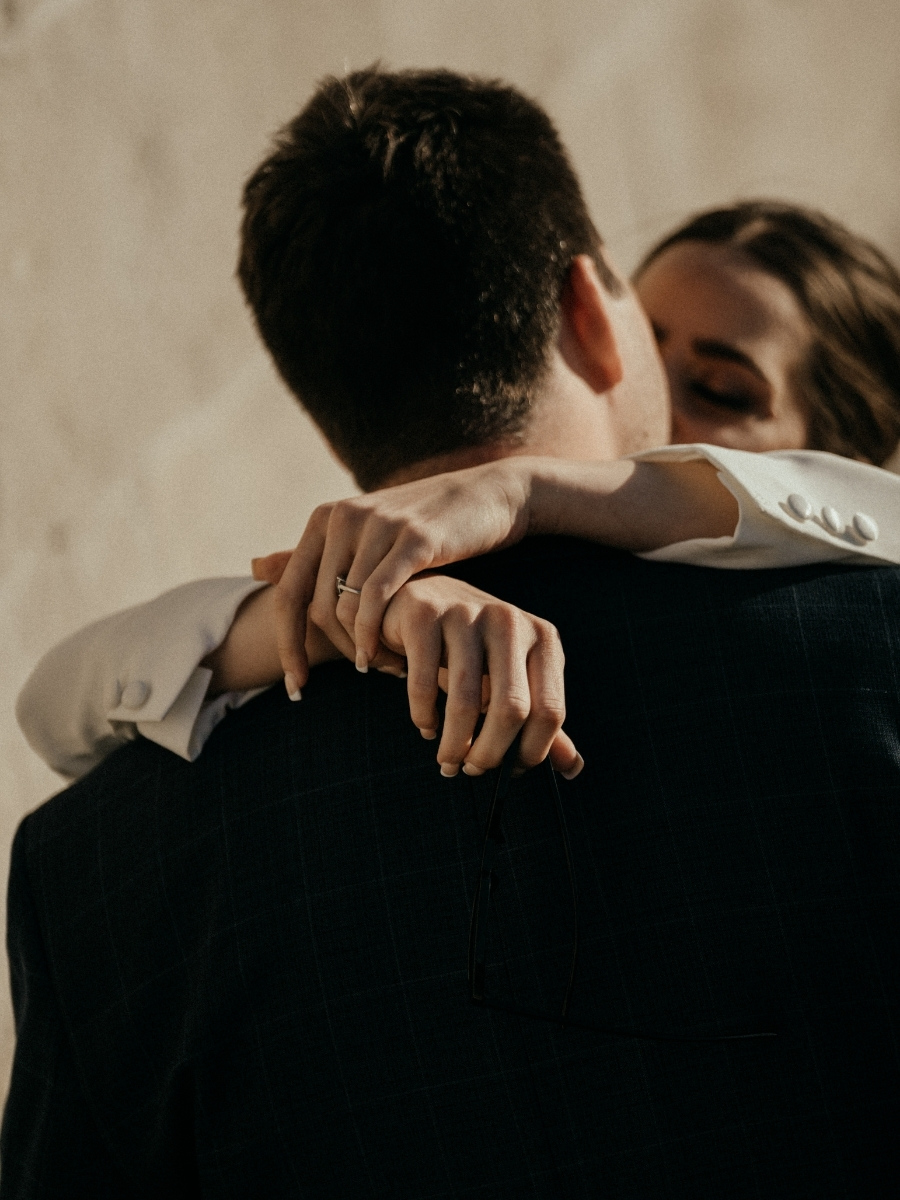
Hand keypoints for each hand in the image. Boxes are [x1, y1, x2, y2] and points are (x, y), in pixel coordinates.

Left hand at [253, 459, 533, 690]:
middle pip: (317, 606)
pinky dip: (374, 635)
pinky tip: (387, 660)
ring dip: (360, 648)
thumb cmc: (425, 527)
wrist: (488, 495)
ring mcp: (378, 525)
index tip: (297, 687)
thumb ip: (314, 556)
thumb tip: (254, 567)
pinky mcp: (414, 539)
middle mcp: (344, 517)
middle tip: (364, 673)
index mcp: (326, 518)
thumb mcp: (366, 537)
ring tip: (383, 667)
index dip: (287, 643)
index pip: (288, 592)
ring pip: (345, 607)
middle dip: (336, 651)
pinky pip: (376, 597)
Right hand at [380, 575, 581, 777]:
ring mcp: (466, 614)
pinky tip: (426, 726)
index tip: (510, 771)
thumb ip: (540, 720)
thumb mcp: (515, 678)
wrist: (423, 597)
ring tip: (447, 760)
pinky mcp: (425, 616)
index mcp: (543, 638)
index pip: (551, 710)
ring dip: (453, 745)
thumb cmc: (475, 650)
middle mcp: (510, 620)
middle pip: (512, 709)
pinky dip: (423, 717)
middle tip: (473, 770)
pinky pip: (423, 684)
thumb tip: (574, 768)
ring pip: (466, 702)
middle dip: (490, 754)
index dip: (531, 751)